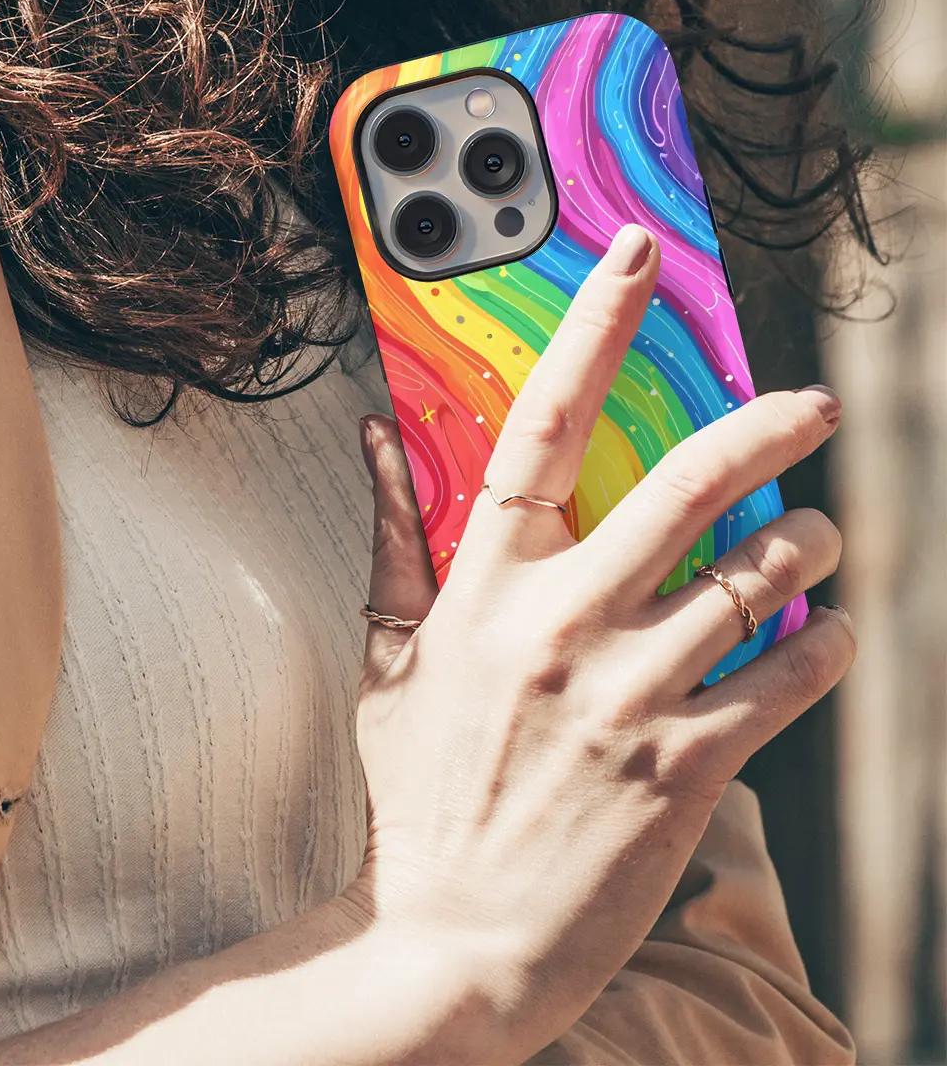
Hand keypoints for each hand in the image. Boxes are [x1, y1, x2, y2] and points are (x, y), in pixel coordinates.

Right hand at [351, 224, 853, 1060]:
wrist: (452, 937)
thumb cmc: (420, 792)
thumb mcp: (389, 660)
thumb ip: (392, 539)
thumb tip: (374, 437)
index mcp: (485, 587)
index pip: (542, 425)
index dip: (594, 328)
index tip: (638, 260)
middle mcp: (563, 624)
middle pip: (686, 485)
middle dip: (768, 429)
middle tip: (813, 407)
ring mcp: (628, 694)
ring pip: (756, 579)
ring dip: (808, 547)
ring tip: (820, 540)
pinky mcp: (685, 765)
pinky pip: (785, 679)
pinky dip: (822, 645)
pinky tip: (824, 634)